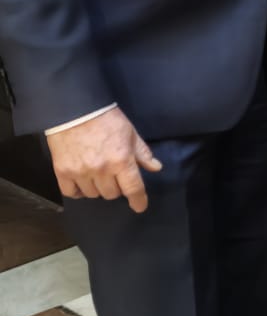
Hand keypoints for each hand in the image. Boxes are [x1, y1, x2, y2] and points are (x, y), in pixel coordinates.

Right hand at [47, 107, 161, 212]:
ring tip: (97, 176)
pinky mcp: (63, 172)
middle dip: (116, 187)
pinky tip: (81, 183)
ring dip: (97, 188)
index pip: (133, 189)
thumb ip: (142, 153)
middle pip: (112, 194)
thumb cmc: (106, 119)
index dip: (139, 200)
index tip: (139, 206)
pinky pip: (72, 193)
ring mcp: (81, 172)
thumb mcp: (130, 133)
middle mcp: (102, 170)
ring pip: (93, 194)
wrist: (75, 109)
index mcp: (122, 160)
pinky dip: (78, 191)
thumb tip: (156, 168)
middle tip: (114, 176)